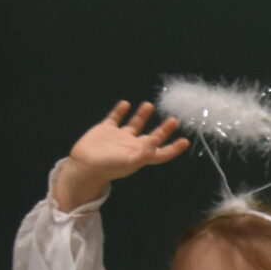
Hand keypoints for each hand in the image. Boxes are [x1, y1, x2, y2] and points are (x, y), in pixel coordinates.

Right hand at [53, 101, 188, 208]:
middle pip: (152, 136)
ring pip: (135, 124)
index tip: (185, 141)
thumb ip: (145, 151)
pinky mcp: (105, 130)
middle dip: (163, 129)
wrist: (85, 165)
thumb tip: (156, 141)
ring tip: (149, 105)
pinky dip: (120, 111)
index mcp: (141, 155)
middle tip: (174, 120)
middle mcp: (132, 145)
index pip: (162, 152)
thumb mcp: (131, 161)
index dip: (174, 148)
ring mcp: (119, 137)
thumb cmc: (110, 166)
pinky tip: (125, 104)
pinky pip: (115, 118)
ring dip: (142, 115)